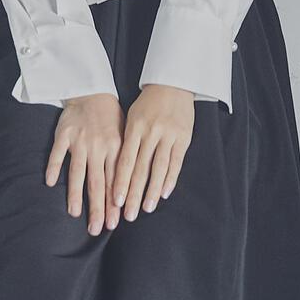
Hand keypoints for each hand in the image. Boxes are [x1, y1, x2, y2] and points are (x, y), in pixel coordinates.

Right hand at [45, 92, 125, 236]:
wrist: (92, 91)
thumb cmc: (110, 117)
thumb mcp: (125, 136)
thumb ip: (124, 160)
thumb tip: (127, 190)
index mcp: (116, 149)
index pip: (115, 181)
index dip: (114, 203)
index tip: (114, 223)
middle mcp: (98, 148)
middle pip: (98, 182)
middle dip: (98, 207)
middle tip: (96, 228)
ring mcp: (79, 142)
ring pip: (77, 172)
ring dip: (75, 194)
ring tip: (74, 213)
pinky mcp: (63, 135)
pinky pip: (57, 153)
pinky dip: (52, 167)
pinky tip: (49, 182)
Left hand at [111, 84, 194, 219]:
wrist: (173, 84)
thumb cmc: (147, 104)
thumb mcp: (131, 118)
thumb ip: (126, 142)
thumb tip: (116, 171)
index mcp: (134, 128)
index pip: (125, 160)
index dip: (121, 182)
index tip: (115, 202)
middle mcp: (151, 133)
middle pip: (141, 169)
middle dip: (134, 194)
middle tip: (128, 215)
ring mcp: (168, 135)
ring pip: (158, 168)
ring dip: (152, 191)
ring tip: (146, 209)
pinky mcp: (184, 138)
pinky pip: (176, 162)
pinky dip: (170, 179)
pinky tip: (164, 193)